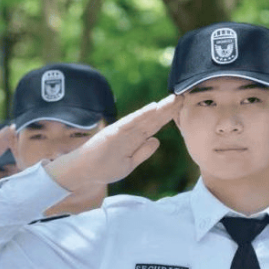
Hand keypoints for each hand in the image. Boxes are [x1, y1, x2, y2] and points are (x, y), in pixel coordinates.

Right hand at [44, 94, 182, 191]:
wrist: (83, 172)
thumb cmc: (103, 167)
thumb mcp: (129, 164)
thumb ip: (142, 152)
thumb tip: (157, 140)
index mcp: (134, 138)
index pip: (155, 124)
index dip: (169, 115)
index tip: (183, 106)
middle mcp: (130, 131)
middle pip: (153, 118)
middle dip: (169, 108)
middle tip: (185, 95)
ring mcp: (122, 130)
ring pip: (145, 117)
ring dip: (160, 108)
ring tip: (174, 98)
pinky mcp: (114, 132)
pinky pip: (131, 122)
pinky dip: (142, 114)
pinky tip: (154, 107)